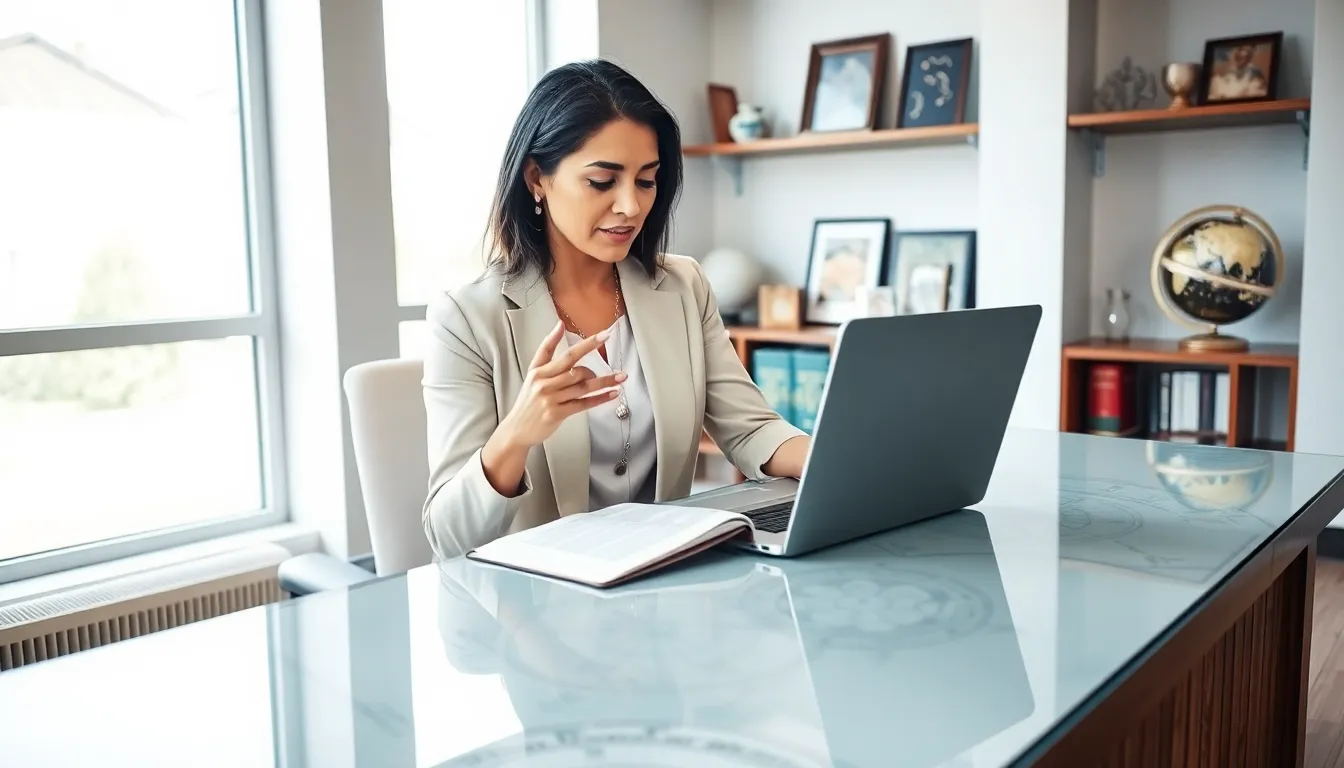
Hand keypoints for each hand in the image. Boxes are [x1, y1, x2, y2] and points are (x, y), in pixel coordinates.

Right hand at [499, 320, 625, 449]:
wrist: (516, 429)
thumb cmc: (528, 401)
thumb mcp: (533, 373)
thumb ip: (546, 350)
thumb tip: (560, 325)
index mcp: (539, 371)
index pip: (566, 353)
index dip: (586, 343)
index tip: (604, 335)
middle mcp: (544, 382)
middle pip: (576, 368)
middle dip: (597, 362)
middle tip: (615, 361)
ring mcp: (550, 398)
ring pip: (582, 386)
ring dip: (605, 381)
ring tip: (621, 377)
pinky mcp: (556, 413)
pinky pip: (583, 404)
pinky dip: (599, 398)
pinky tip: (612, 394)